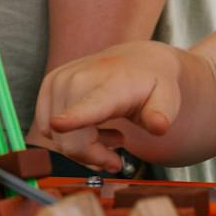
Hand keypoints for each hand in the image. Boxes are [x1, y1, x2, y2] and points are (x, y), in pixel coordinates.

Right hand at [31, 41, 182, 171]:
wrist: (140, 60)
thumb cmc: (153, 84)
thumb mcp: (167, 99)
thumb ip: (161, 114)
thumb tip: (159, 126)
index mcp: (110, 86)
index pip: (88, 105)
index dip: (72, 118)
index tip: (60, 124)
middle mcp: (78, 79)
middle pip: (71, 142)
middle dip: (94, 156)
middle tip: (118, 150)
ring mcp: (59, 81)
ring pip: (58, 139)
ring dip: (83, 146)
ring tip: (110, 133)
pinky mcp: (49, 85)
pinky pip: (47, 129)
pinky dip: (68, 135)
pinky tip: (93, 126)